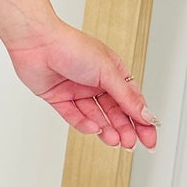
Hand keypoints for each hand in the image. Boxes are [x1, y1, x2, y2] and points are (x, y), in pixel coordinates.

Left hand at [4, 18, 158, 150]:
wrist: (36, 42)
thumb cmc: (71, 46)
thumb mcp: (107, 71)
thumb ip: (126, 96)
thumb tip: (146, 115)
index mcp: (112, 71)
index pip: (132, 100)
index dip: (142, 120)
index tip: (150, 138)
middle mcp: (95, 82)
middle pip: (115, 112)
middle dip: (125, 129)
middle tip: (131, 144)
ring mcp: (76, 91)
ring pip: (96, 116)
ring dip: (106, 129)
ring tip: (114, 140)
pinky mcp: (58, 98)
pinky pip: (74, 116)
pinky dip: (84, 124)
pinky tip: (94, 128)